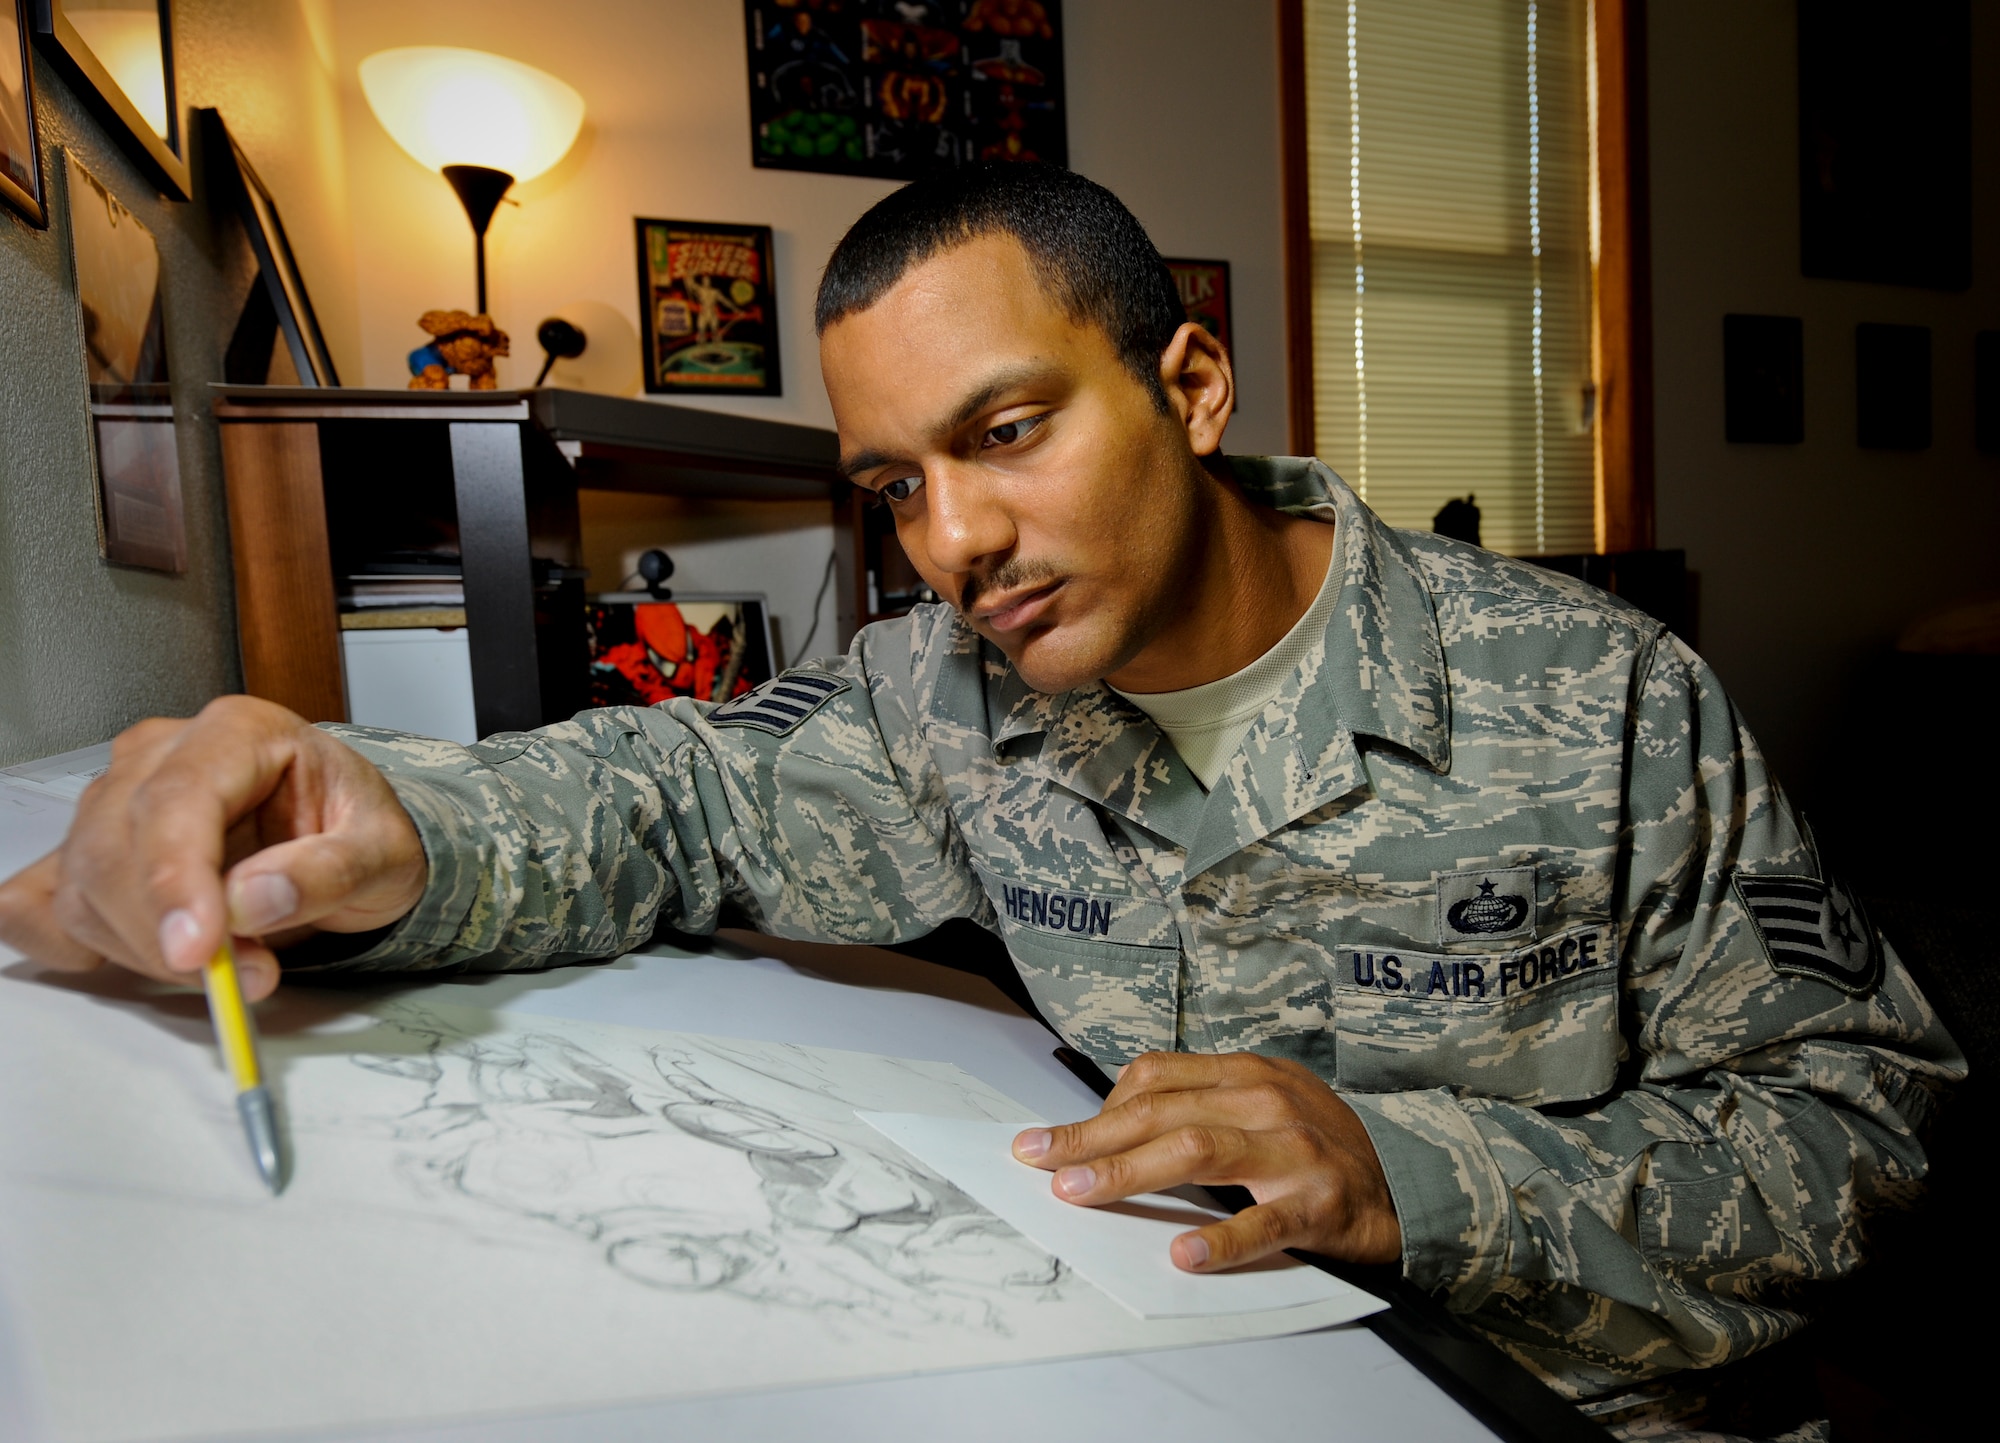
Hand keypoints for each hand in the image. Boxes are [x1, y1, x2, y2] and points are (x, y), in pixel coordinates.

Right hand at [0, 696, 427, 1000]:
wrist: (346, 838)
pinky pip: (41, 900)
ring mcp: (116, 800)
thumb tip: (253, 901)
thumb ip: (329, 872)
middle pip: (115, 847)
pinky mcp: (93, 851)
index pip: (176, 799)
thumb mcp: (384, 852)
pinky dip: (76, 941)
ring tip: (233, 966)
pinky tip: (132, 956)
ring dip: (146, 949)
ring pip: (84, 885)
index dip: (175, 879)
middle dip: (167, 932)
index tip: (197, 948)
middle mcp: (163, 756)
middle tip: (243, 977)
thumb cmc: (358, 830)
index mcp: (237, 732)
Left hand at [1012, 1051, 1400, 1271]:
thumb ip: (1201, 1104)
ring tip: (1080, 1192)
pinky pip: (1263, 1222)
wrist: (1407, 1181)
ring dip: (1129, 1172)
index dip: (1096, 1108)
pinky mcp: (1319, 1204)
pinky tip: (1184, 1253)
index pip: (1153, 1079)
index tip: (1049, 1138)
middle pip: (1162, 1113)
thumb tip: (1114, 1125)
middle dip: (1091, 1138)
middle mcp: (1265, 1101)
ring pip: (1198, 1151)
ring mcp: (1293, 1151)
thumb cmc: (1318, 1144)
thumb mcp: (1262, 1102)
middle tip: (1041, 1161)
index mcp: (1245, 1074)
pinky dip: (1221, 1239)